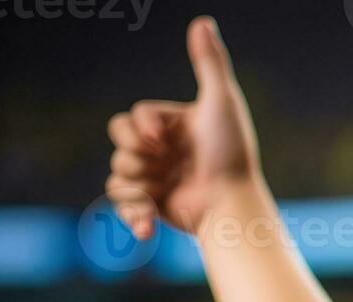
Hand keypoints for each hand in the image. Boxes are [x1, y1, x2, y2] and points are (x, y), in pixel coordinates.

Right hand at [104, 17, 260, 239]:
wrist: (234, 206)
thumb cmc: (232, 155)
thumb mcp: (221, 103)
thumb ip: (209, 64)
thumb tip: (202, 22)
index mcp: (176, 125)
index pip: (138, 115)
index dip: (143, 127)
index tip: (163, 142)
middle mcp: (165, 150)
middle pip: (120, 138)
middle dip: (132, 151)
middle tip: (157, 162)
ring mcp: (159, 177)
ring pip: (119, 170)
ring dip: (135, 181)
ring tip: (159, 190)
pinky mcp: (155, 204)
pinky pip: (124, 202)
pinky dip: (133, 213)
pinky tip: (147, 228)